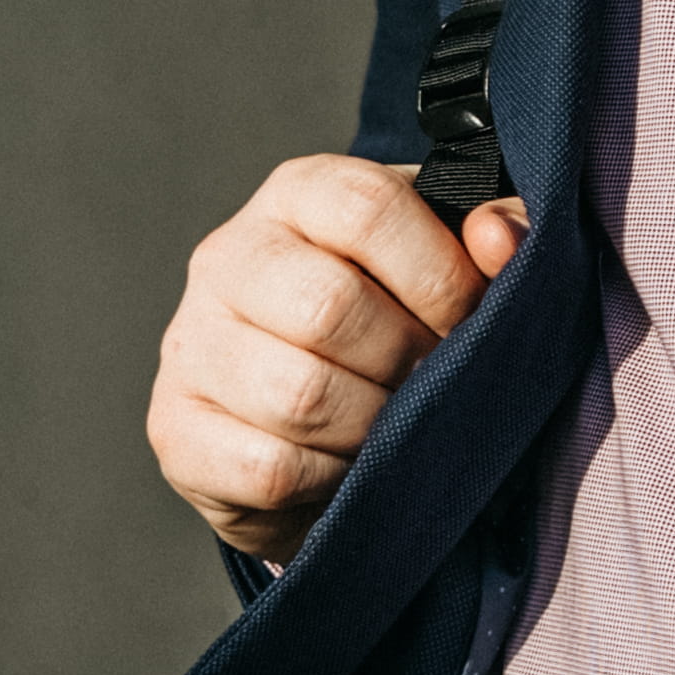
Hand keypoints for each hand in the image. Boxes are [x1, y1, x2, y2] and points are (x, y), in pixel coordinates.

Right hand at [145, 156, 526, 560]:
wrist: (326, 429)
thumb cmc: (401, 327)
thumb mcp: (457, 265)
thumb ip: (498, 235)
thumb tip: (498, 237)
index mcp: (298, 194)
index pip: (365, 206)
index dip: (438, 274)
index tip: (471, 318)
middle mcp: (228, 256)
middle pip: (327, 306)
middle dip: (406, 361)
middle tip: (433, 385)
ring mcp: (191, 344)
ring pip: (297, 394)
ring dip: (371, 427)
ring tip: (392, 427)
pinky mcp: (176, 429)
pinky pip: (268, 467)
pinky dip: (329, 480)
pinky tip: (345, 468)